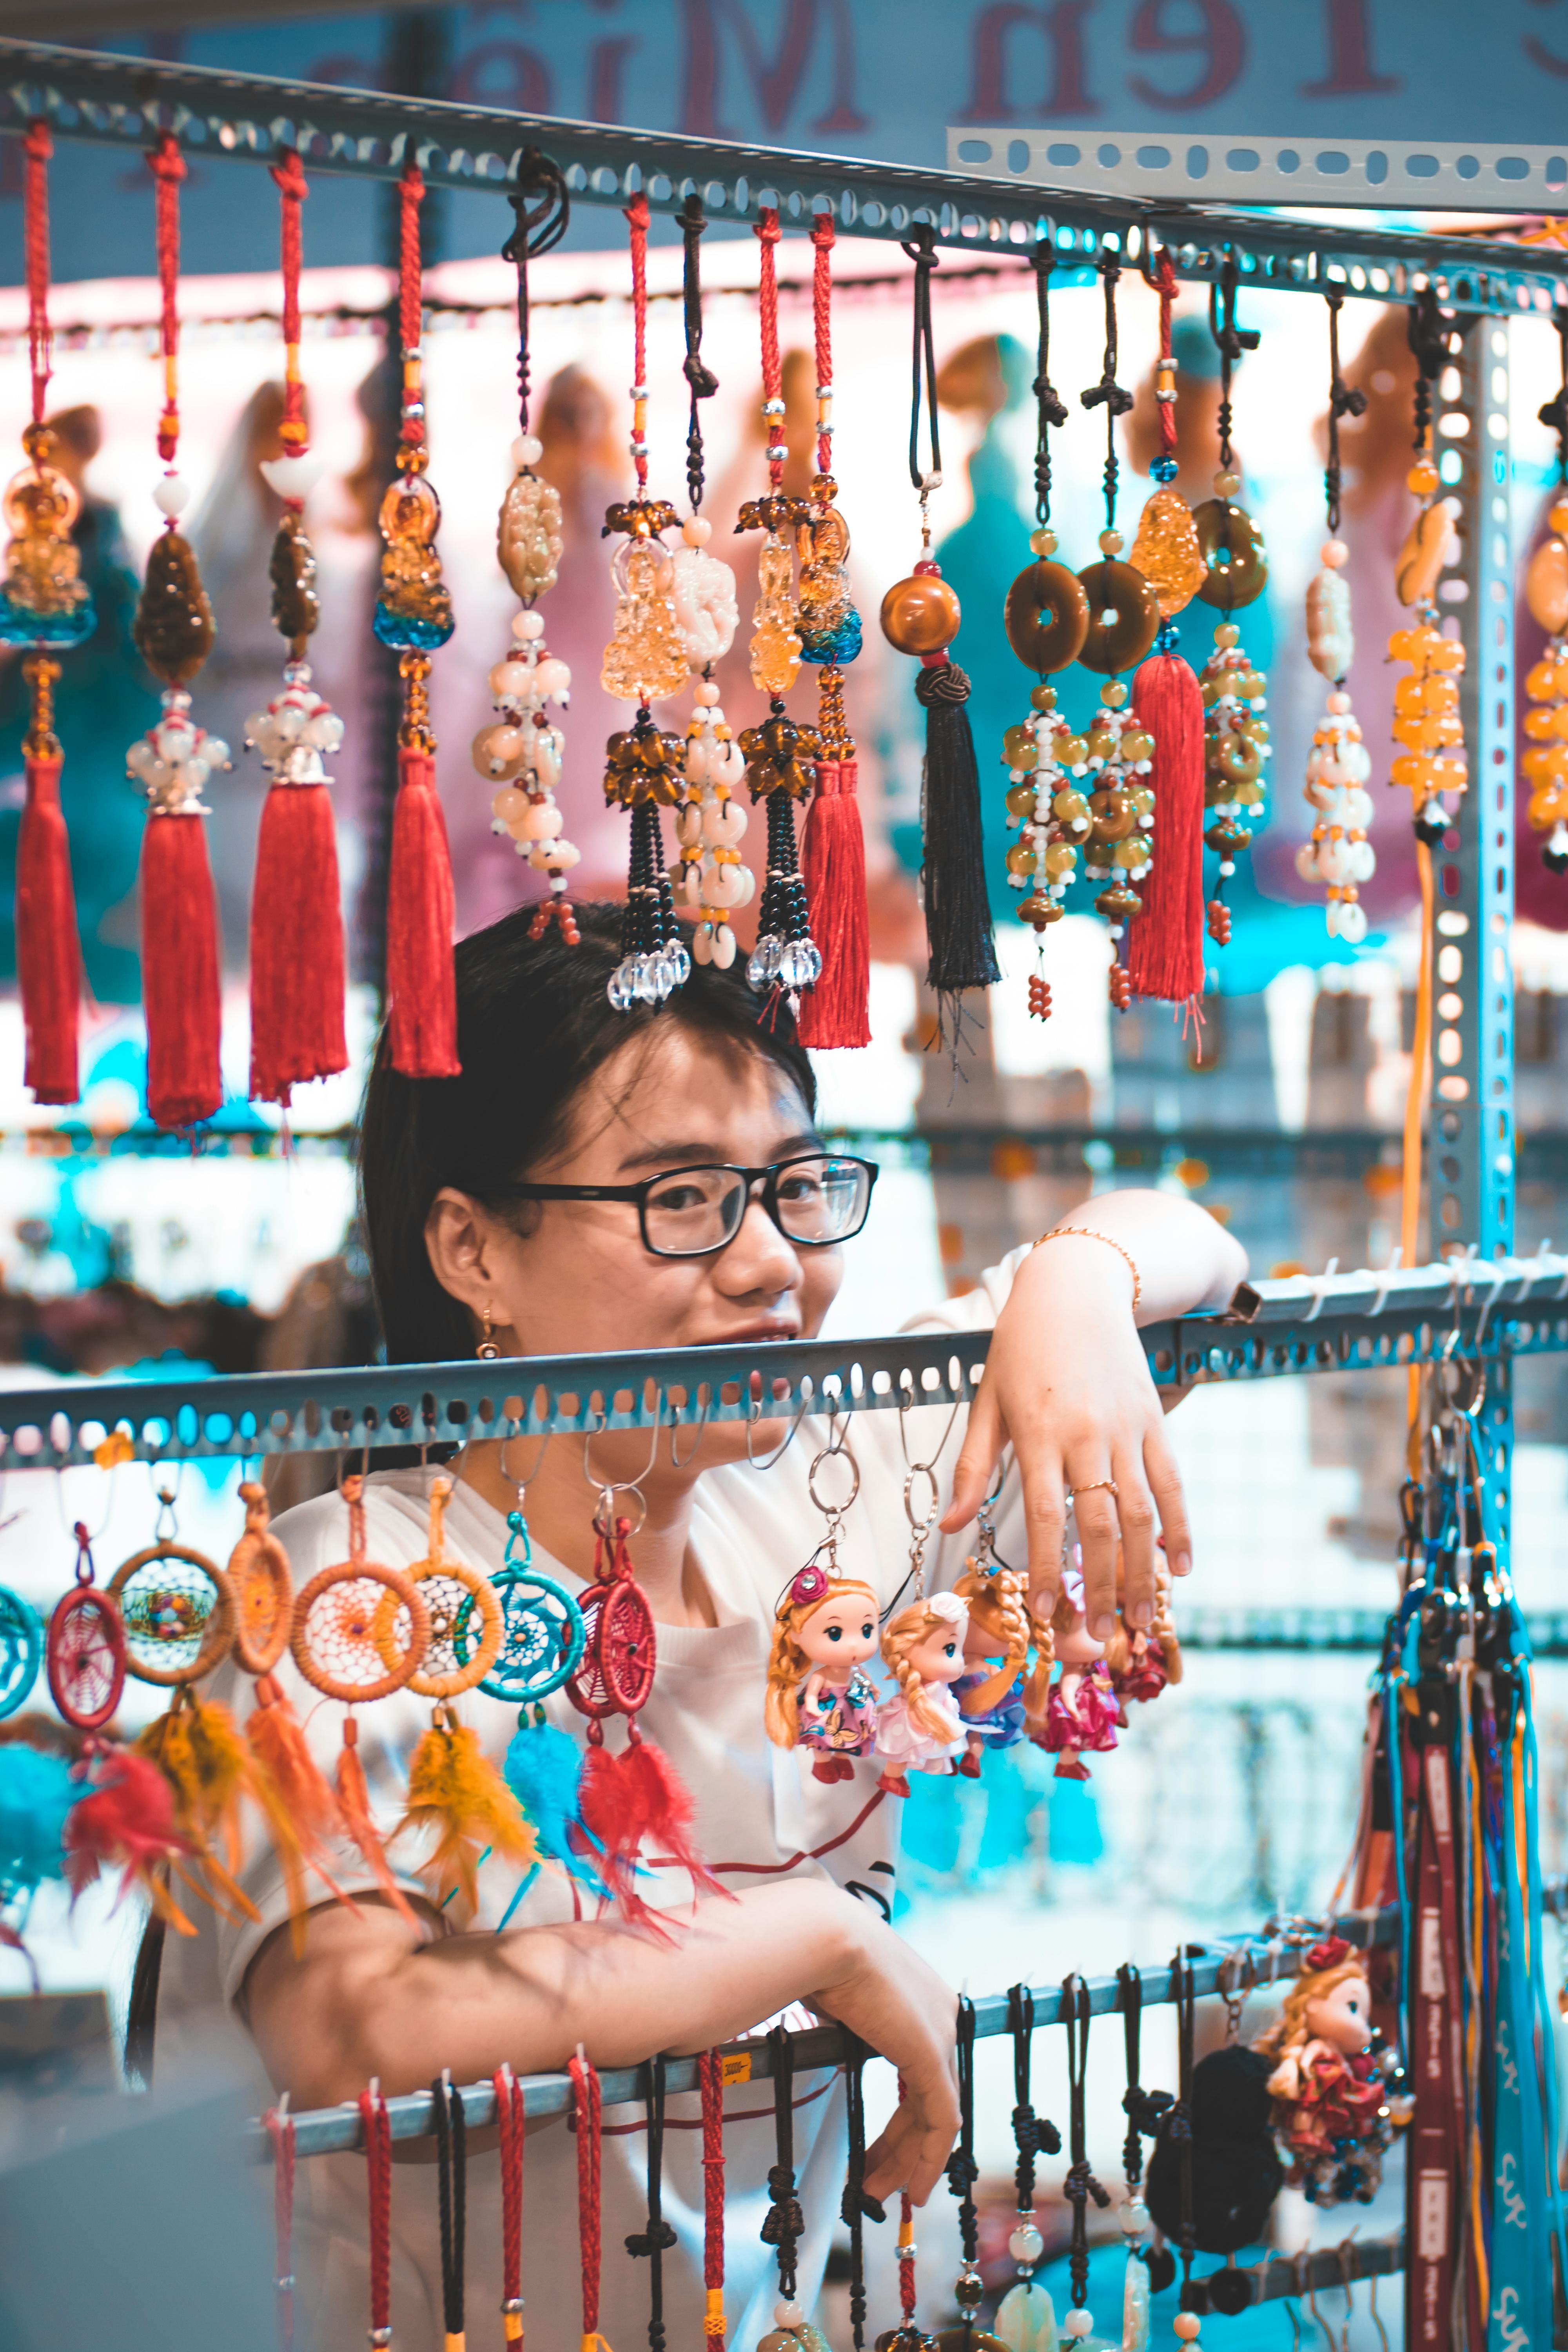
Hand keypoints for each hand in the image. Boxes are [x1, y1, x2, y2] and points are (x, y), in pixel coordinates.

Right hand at [808, 1903, 957, 2204]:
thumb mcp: (834, 1995)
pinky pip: (941, 2120)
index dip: (903, 2119)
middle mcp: (940, 2014)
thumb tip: (819, 2030)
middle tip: (875, 2182)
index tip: (879, 2150)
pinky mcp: (932, 2053)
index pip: (919, 2074)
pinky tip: (915, 2188)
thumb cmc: (811, 1954)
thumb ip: (843, 2022)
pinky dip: (930, 2158)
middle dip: (902, 2147)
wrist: (818, 1934)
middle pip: (928, 2099)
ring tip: (878, 2193)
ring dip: (908, 2161)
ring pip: (934, 2115)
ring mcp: (940, 2033)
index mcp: (917, 1998)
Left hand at [941, 1233, 1191, 1638]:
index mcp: (1039, 1433)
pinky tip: (1182, 1566)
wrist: (1075, 1288)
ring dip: (1145, 1570)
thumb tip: (947, 1525)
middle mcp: (1087, 1434)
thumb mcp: (987, 1402)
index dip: (1048, 1569)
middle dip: (1102, 1586)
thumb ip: (972, 1468)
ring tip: (1144, 1619)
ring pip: (1142, 1511)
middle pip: (1101, 1523)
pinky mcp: (1154, 1419)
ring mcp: (1126, 1427)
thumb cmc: (1020, 1348)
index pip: (1047, 1516)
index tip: (1044, 1615)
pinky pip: (1172, 1481)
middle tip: (1101, 1636)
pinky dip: (1181, 1525)